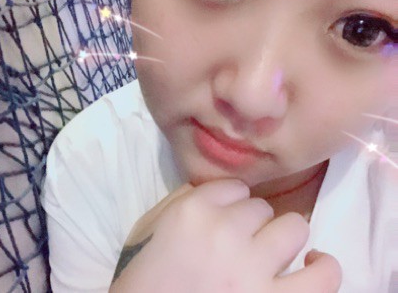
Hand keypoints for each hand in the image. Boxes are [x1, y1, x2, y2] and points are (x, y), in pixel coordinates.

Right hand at [109, 179, 341, 292]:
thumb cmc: (143, 279)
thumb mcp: (147, 228)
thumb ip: (180, 199)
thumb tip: (218, 189)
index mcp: (193, 211)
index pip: (234, 187)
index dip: (230, 204)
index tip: (223, 219)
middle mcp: (226, 233)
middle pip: (261, 207)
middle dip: (251, 223)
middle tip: (238, 245)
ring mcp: (253, 270)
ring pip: (294, 227)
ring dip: (282, 238)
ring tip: (271, 253)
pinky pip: (324, 277)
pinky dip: (324, 267)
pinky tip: (312, 264)